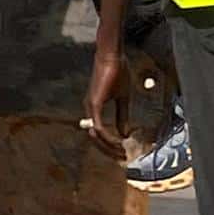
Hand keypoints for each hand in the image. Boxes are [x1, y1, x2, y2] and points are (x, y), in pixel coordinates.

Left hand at [83, 42, 130, 158]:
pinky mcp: (94, 104)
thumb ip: (122, 116)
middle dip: (109, 150)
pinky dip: (108, 137)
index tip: (123, 151)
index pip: (99, 133)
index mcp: (95, 108)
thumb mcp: (123, 99)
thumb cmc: (118, 73)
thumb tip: (123, 134)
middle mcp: (90, 110)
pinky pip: (99, 127)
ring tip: (122, 152)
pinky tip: (118, 142)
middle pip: (95, 138)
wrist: (113, 57)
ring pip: (96, 135)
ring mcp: (90, 107)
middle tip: (123, 157)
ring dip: (108, 146)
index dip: (110, 144)